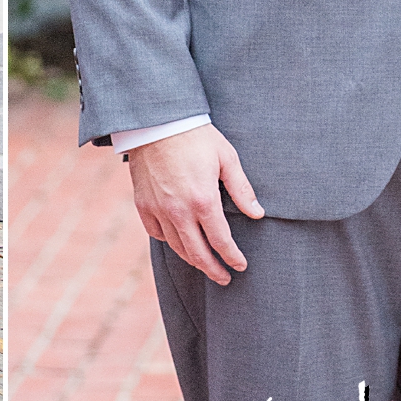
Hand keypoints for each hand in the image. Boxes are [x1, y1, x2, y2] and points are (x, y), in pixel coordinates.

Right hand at [126, 125, 263, 285]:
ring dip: (192, 259)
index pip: (221, 241)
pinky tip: (179, 240)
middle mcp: (179, 211)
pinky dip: (169, 240)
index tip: (240, 266)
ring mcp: (158, 209)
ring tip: (204, 264)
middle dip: (213, 269)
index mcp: (203, 200)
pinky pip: (156, 232)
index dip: (232, 257)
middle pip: (197, 253)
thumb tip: (257, 213)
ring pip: (176, 246)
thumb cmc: (196, 136)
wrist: (156, 122)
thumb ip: (242, 189)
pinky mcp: (143, 204)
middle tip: (224, 278)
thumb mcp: (226, 158)